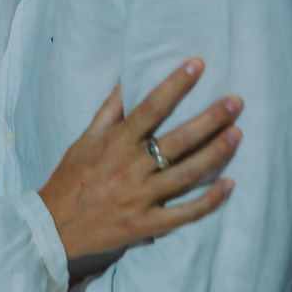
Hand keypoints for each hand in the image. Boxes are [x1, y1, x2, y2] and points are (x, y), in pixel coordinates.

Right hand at [38, 60, 240, 260]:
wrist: (54, 225)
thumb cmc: (70, 177)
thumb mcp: (85, 139)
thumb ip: (109, 110)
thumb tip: (127, 79)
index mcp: (116, 143)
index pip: (151, 107)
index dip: (176, 84)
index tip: (198, 65)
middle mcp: (131, 167)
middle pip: (178, 139)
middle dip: (210, 118)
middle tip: (236, 101)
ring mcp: (141, 197)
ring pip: (186, 173)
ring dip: (215, 154)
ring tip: (237, 134)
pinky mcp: (147, 224)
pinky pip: (183, 213)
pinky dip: (208, 201)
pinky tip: (229, 185)